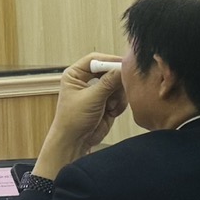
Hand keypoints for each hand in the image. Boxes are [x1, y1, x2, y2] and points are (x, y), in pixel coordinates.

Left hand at [34, 54, 125, 180]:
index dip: (110, 61)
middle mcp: (86, 80)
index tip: (125, 66)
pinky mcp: (107, 102)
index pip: (95, 59)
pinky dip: (120, 104)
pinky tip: (112, 112)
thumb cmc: (74, 119)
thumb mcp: (92, 98)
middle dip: (117, 82)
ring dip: (118, 96)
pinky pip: (121, 96)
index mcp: (75, 74)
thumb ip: (108, 82)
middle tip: (120, 90)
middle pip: (110, 70)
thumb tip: (122, 68)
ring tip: (111, 107)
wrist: (75, 140)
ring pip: (118, 84)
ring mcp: (98, 91)